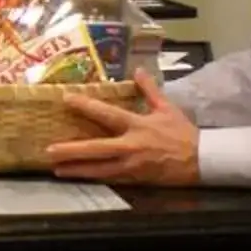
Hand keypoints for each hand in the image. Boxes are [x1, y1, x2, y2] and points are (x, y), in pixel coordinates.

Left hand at [46, 70, 200, 185]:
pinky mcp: (135, 179)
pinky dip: (94, 178)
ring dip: (77, 169)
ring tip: (56, 169)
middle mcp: (131, 146)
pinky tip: (79, 177)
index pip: (107, 114)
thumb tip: (139, 70)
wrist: (201, 160)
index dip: (86, 106)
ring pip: (99, 169)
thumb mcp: (167, 108)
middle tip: (49, 150)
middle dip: (71, 150)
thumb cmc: (183, 133)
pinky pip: (110, 179)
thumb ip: (149, 90)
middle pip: (96, 149)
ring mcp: (131, 166)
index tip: (66, 99)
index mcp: (137, 125)